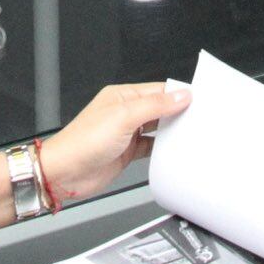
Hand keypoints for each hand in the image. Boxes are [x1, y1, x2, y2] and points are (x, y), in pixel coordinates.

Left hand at [38, 83, 189, 206]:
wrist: (65, 173)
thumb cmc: (83, 141)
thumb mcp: (124, 117)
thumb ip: (155, 106)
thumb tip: (180, 95)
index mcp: (122, 96)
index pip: (157, 90)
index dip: (177, 94)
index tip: (197, 100)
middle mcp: (125, 112)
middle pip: (159, 108)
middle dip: (177, 112)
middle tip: (198, 118)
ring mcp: (126, 133)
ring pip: (157, 128)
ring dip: (171, 131)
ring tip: (189, 134)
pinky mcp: (127, 152)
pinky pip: (151, 147)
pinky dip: (161, 149)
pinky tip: (171, 151)